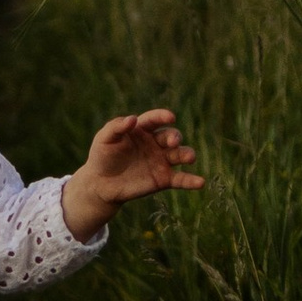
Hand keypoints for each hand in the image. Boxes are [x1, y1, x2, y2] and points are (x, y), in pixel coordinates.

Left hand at [62, 109, 203, 240]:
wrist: (101, 184)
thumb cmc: (102, 156)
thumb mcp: (104, 139)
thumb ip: (116, 127)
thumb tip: (132, 119)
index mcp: (142, 130)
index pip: (155, 120)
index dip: (162, 116)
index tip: (169, 117)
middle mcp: (156, 143)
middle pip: (171, 136)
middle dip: (174, 137)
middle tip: (172, 142)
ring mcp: (161, 161)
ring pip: (180, 155)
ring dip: (187, 154)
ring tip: (189, 158)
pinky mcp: (164, 179)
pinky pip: (181, 179)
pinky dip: (191, 181)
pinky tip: (200, 183)